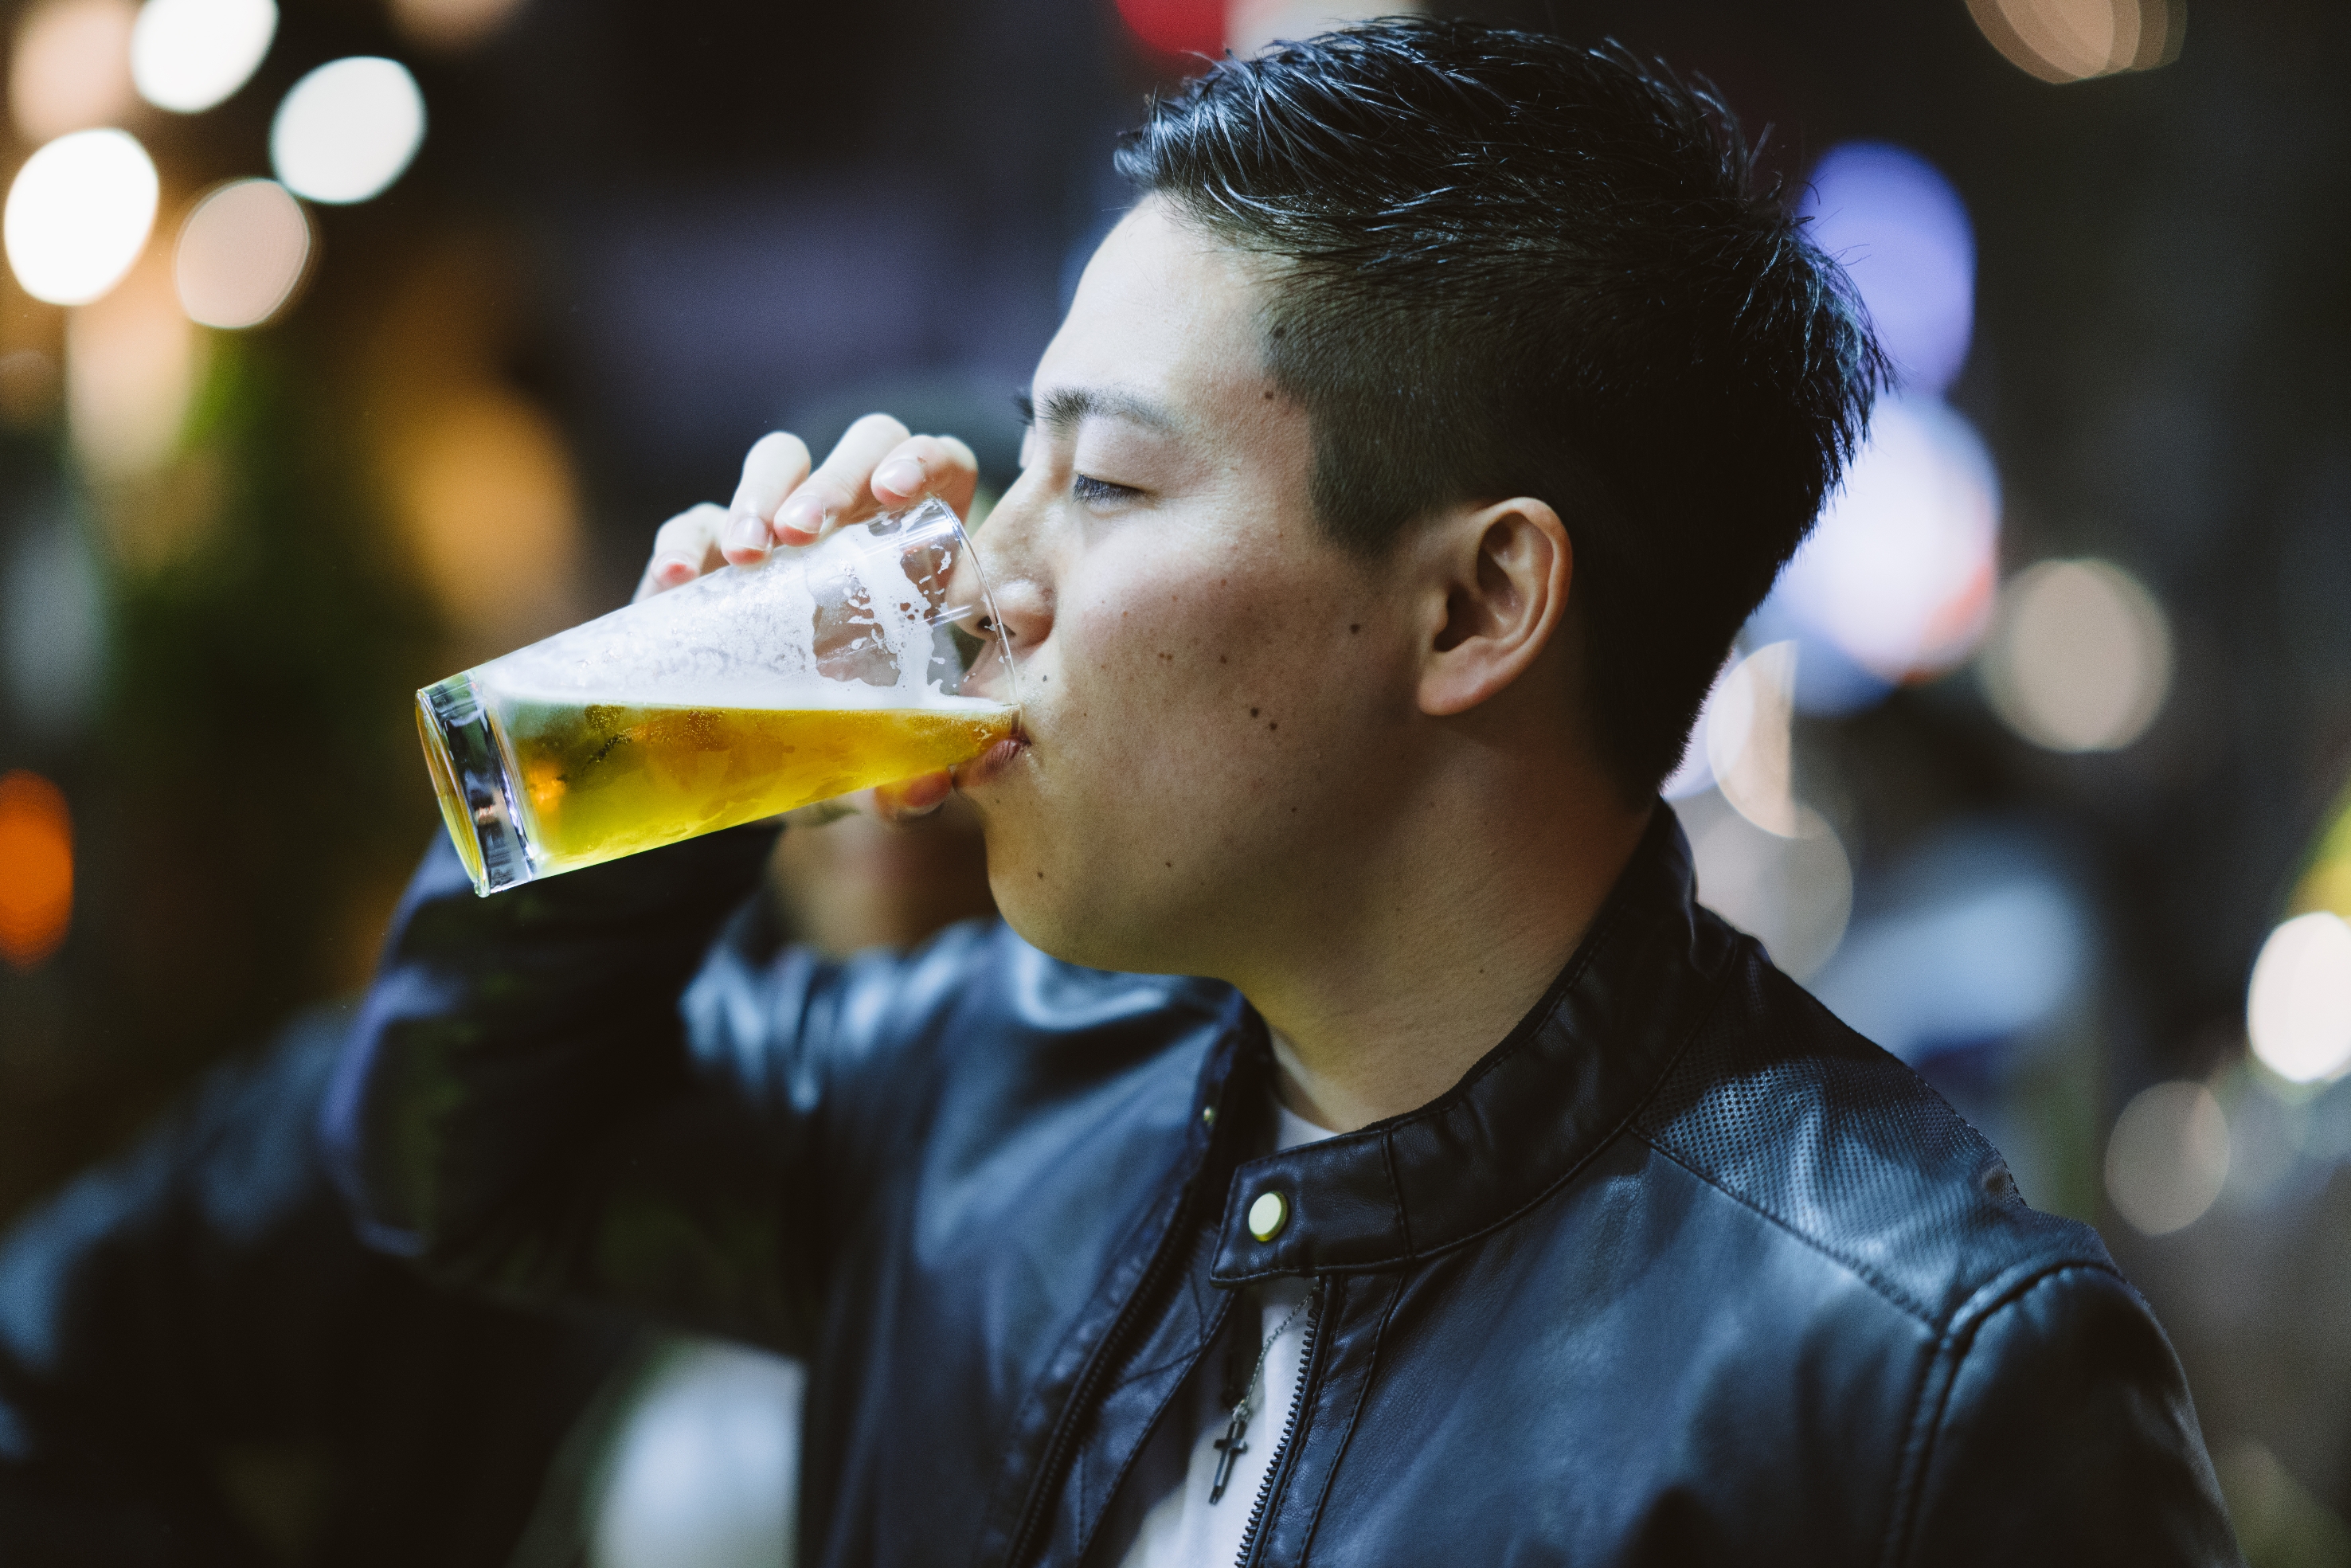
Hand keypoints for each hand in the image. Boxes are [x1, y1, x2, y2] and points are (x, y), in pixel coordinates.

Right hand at [631, 417, 978, 822]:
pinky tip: (677, 581)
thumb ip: (906, 780)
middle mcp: (856, 525)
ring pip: (780, 457)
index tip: (894, 496)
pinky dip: (686, 540)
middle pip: (864, 441)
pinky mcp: (706, 553)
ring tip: (752, 554)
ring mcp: (778, 530)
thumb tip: (931, 788)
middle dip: (837, 474)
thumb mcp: (875, 765)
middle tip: (807, 532)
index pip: (941, 466)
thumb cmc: (838, 746)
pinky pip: (694, 520)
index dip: (924, 461)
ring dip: (765, 492)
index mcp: (919, 555)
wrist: (747, 768)